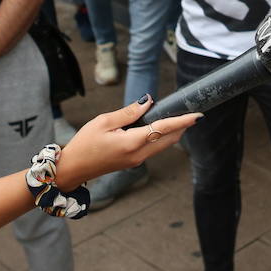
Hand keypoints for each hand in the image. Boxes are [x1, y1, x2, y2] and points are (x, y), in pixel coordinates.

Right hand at [51, 97, 200, 189]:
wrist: (72, 168)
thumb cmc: (84, 144)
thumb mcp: (104, 122)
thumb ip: (129, 112)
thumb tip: (148, 102)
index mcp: (132, 143)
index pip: (163, 129)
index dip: (182, 121)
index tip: (197, 116)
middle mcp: (138, 155)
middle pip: (169, 139)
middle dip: (182, 126)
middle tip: (190, 112)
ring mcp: (136, 161)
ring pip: (162, 145)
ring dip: (172, 132)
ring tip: (178, 117)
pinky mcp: (132, 162)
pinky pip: (153, 148)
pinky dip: (160, 137)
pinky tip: (157, 127)